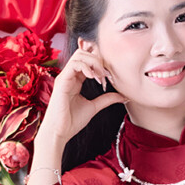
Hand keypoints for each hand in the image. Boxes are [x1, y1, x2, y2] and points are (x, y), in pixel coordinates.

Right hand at [23, 45, 123, 184]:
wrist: (60, 132)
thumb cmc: (72, 121)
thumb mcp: (94, 107)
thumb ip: (107, 99)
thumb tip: (124, 96)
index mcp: (76, 79)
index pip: (87, 60)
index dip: (100, 62)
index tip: (110, 75)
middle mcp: (69, 75)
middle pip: (83, 52)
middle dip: (98, 59)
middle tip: (107, 74)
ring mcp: (65, 76)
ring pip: (79, 55)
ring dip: (94, 62)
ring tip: (101, 77)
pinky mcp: (62, 80)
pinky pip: (74, 64)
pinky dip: (86, 67)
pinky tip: (94, 77)